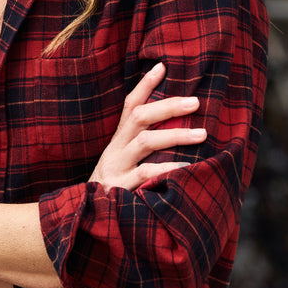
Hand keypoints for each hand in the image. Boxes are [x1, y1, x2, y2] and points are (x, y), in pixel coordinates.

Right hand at [89, 62, 205, 192]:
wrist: (86, 222)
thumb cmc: (116, 191)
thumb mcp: (123, 165)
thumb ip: (142, 148)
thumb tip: (179, 129)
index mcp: (117, 142)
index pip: (130, 105)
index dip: (145, 85)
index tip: (163, 66)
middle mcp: (115, 150)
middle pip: (138, 117)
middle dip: (168, 106)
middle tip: (196, 101)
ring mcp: (116, 168)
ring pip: (145, 142)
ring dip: (175, 135)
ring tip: (202, 134)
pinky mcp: (120, 188)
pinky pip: (146, 174)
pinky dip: (169, 168)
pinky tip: (188, 167)